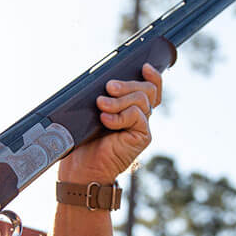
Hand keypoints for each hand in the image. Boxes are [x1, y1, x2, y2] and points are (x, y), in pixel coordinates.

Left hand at [57, 63, 162, 183]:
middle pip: (147, 90)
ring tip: (101, 104)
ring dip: (119, 99)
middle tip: (108, 87)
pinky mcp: (142, 137)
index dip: (153, 76)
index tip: (144, 67)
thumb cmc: (84, 141)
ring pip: (141, 100)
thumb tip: (106, 79)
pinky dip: (120, 115)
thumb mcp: (93, 112)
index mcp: (131, 108)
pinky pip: (137, 116)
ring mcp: (142, 127)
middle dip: (127, 84)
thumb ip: (105, 96)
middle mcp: (140, 116)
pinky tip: (105, 119)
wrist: (82, 168)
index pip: (151, 88)